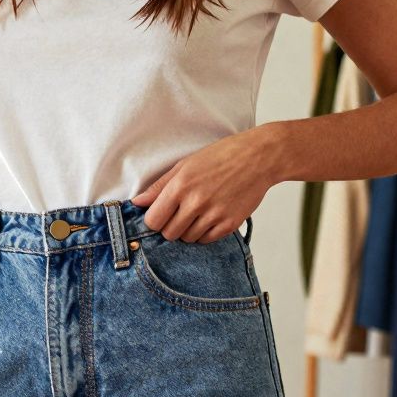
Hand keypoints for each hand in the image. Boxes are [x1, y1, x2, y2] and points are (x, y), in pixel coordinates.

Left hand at [132, 130, 276, 242]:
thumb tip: (137, 203)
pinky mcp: (230, 223)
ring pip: (188, 239)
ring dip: (188, 230)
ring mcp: (214, 215)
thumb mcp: (185, 165)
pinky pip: (207, 240)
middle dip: (170, 227)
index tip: (160, 216)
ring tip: (197, 213)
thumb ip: (159, 187)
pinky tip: (210, 217)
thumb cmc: (221, 156)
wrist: (259, 157)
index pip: (153, 221)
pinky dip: (205, 233)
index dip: (154, 221)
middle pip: (169, 234)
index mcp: (180, 186)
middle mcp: (196, 202)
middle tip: (179, 214)